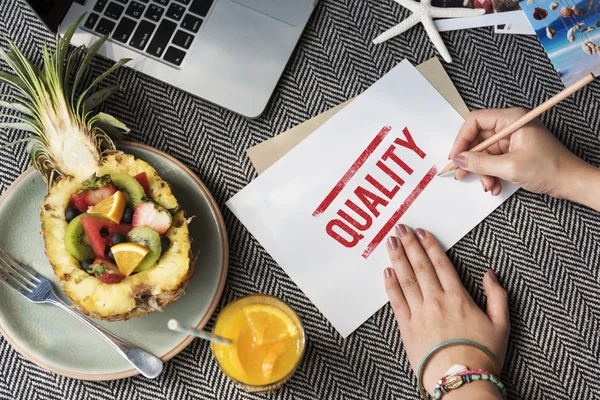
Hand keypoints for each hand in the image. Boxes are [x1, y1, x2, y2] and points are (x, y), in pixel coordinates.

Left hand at [383, 225, 508, 396]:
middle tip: (400, 228)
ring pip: (406, 279)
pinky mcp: (406, 327)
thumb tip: (489, 273)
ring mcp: (419, 313)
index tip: (421, 232)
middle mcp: (436, 301)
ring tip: (390, 242)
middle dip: (409, 245)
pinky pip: (396, 300)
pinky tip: (386, 271)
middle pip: (420, 266)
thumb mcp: (501, 325)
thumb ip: (497, 296)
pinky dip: (390, 284)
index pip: (441, 264)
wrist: (462, 381)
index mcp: (458, 298)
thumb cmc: (482, 355)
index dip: (430, 245)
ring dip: (397, 258)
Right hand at [449, 107, 593, 199]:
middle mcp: (511, 125)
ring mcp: (513, 138)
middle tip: (462, 174)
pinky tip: (495, 185)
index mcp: (512, 119)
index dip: (462, 139)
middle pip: (478, 138)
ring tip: (488, 185)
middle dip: (472, 160)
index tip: (456, 156)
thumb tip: (459, 160)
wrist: (571, 182)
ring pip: (485, 153)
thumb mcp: (509, 167)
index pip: (476, 121)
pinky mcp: (514, 150)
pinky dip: (491, 173)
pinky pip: (494, 160)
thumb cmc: (551, 168)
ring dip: (483, 171)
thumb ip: (480, 163)